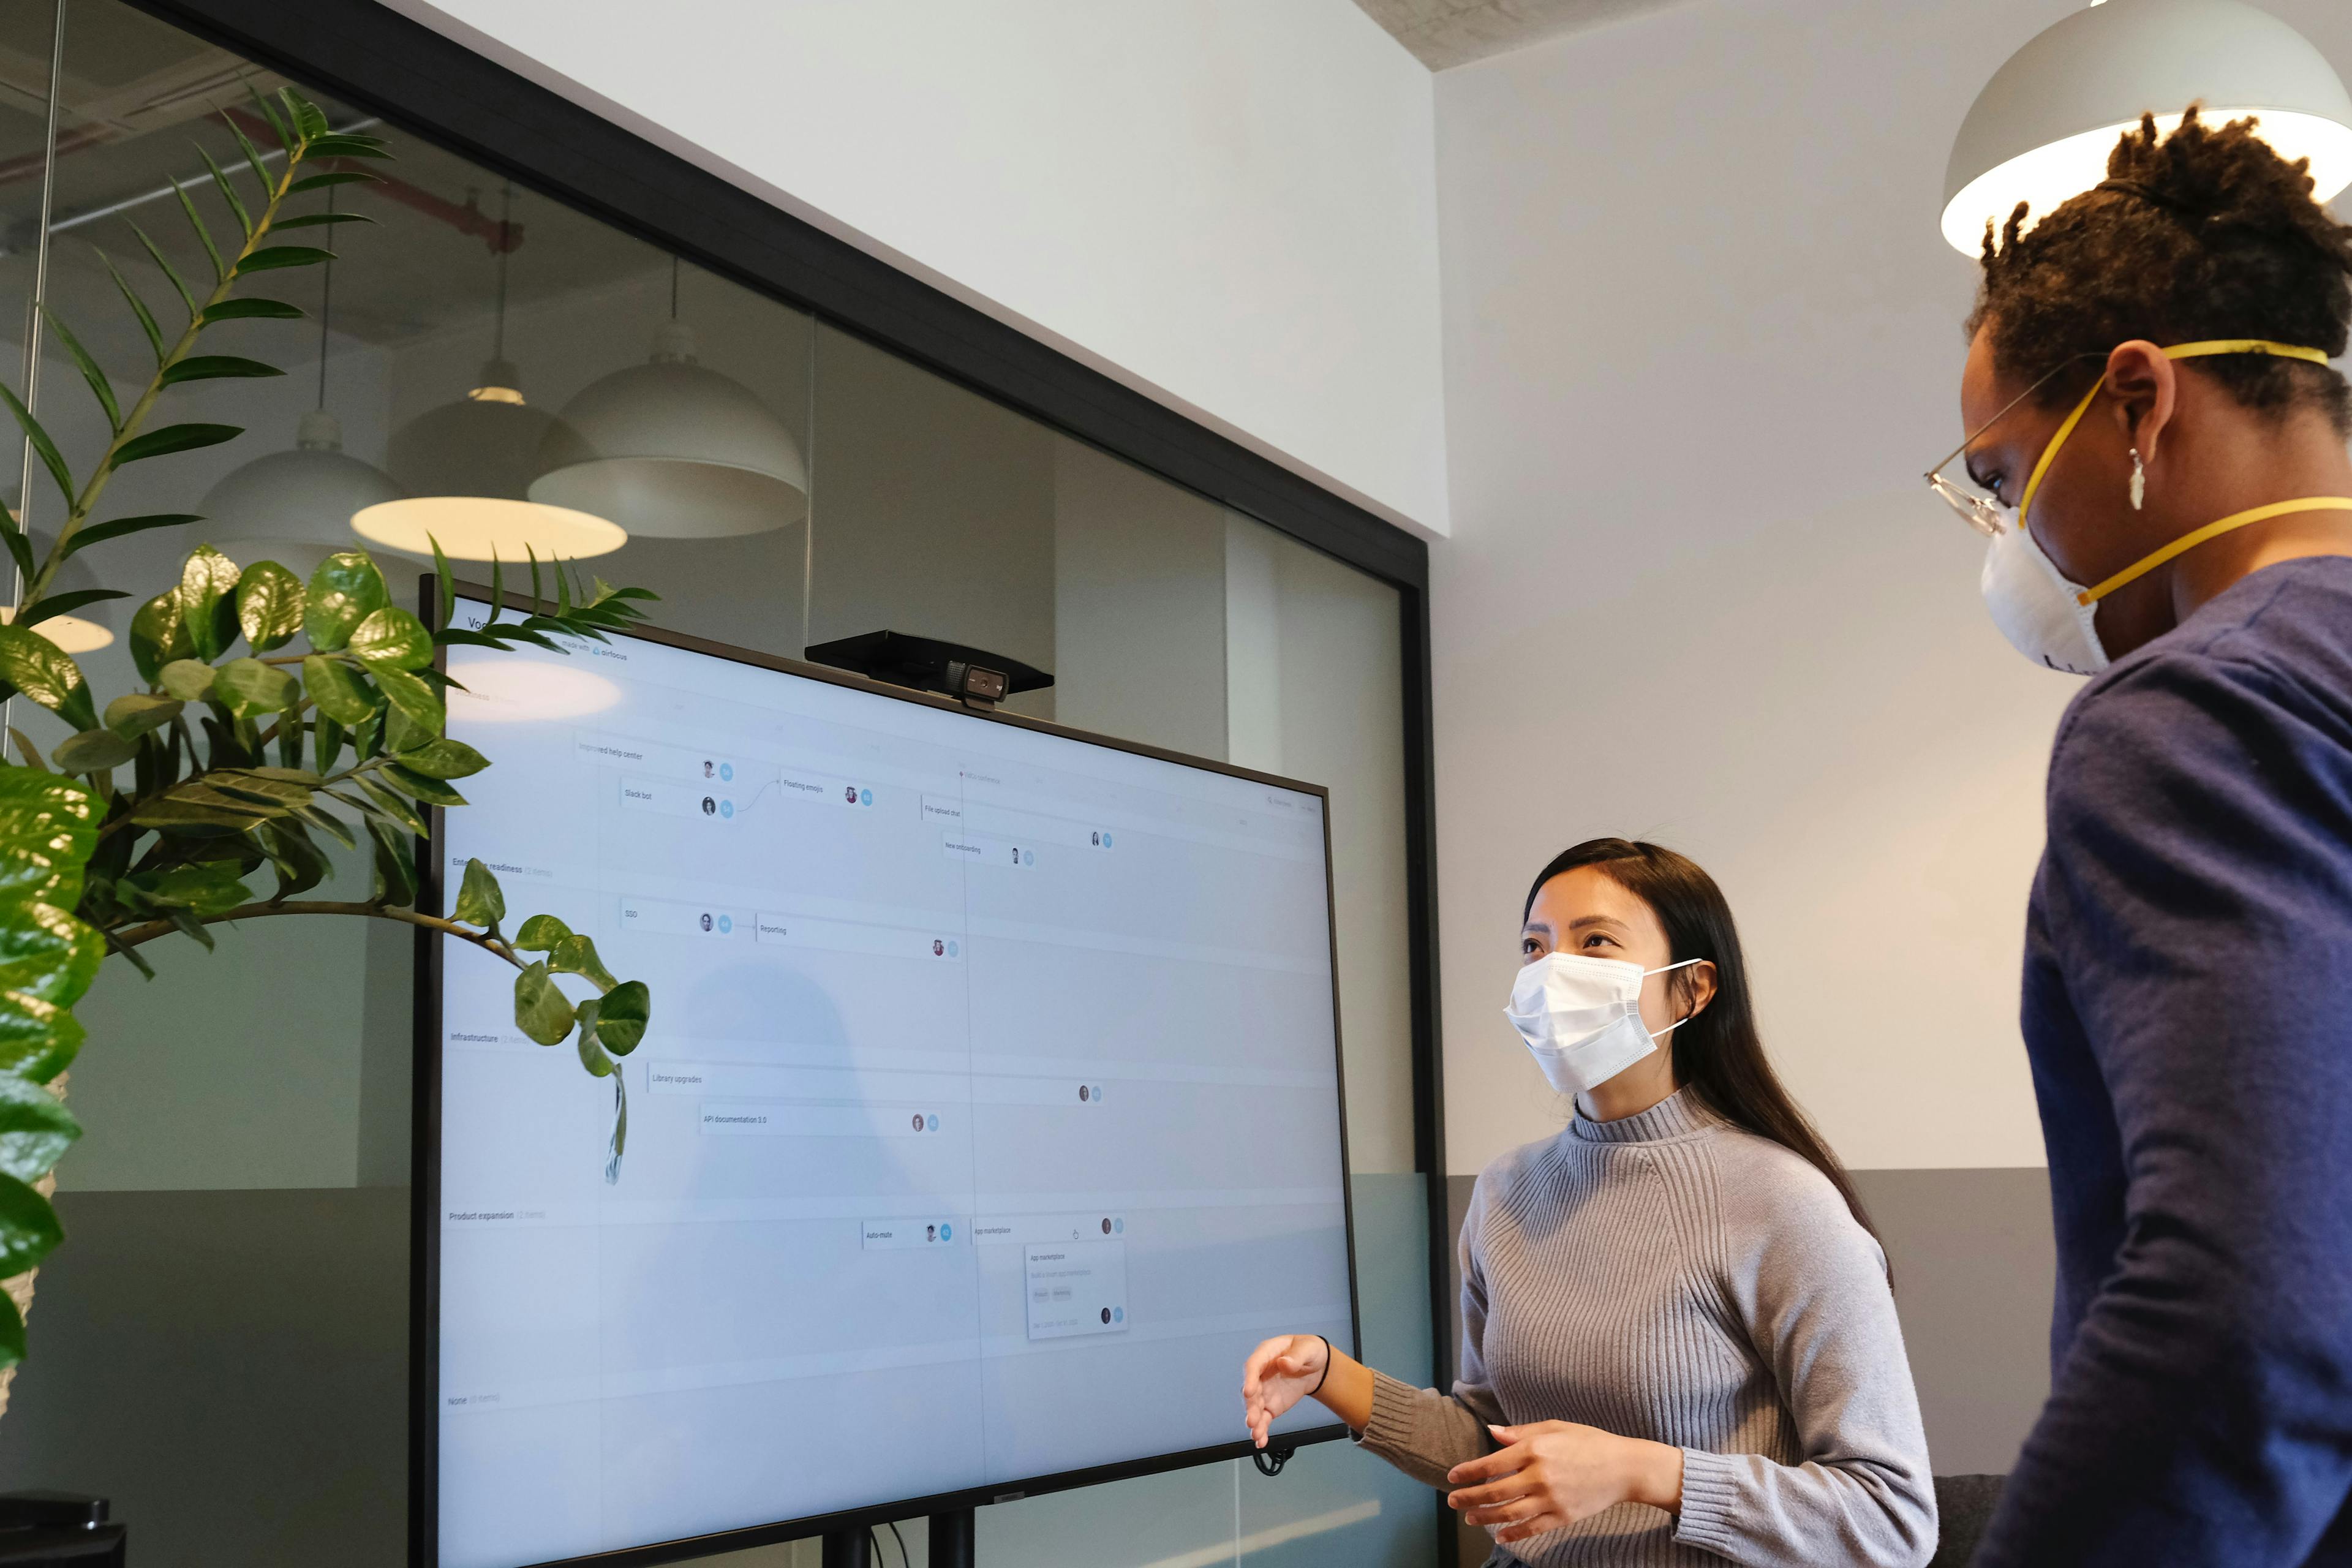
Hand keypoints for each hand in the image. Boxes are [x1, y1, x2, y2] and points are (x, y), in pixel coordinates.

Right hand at [1240, 1334, 1328, 1447]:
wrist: (1317, 1367)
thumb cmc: (1309, 1351)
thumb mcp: (1308, 1349)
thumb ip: (1296, 1356)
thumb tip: (1284, 1363)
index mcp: (1267, 1354)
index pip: (1253, 1365)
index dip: (1250, 1378)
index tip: (1249, 1391)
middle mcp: (1260, 1374)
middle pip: (1251, 1390)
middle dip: (1250, 1406)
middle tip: (1252, 1420)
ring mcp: (1264, 1391)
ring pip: (1255, 1407)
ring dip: (1254, 1421)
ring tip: (1256, 1434)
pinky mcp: (1271, 1405)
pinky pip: (1264, 1419)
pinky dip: (1262, 1430)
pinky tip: (1261, 1441)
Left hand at [1444, 1421, 1683, 1544]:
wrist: (1624, 1467)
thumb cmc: (1588, 1441)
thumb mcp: (1554, 1427)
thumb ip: (1521, 1432)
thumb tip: (1492, 1432)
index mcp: (1535, 1449)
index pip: (1492, 1464)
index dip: (1469, 1472)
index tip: (1452, 1477)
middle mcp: (1540, 1475)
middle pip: (1495, 1491)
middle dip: (1469, 1497)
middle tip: (1452, 1501)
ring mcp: (1551, 1499)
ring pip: (1510, 1513)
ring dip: (1485, 1517)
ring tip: (1470, 1518)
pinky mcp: (1563, 1516)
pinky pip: (1532, 1528)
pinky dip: (1514, 1534)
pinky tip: (1500, 1536)